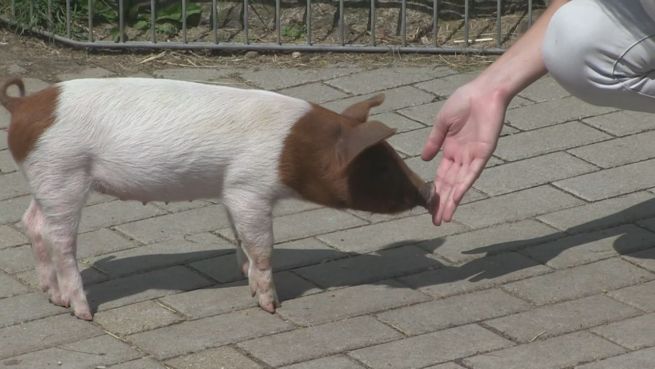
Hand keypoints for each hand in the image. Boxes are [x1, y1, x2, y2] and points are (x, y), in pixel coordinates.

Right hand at [421, 82, 507, 224]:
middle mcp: (461, 157)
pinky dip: (464, 186)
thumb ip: (433, 142)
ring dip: (452, 201)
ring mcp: (472, 156)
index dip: (435, 192)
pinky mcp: (483, 153)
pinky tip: (457, 198)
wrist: (484, 91)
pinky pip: (472, 173)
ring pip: (460, 184)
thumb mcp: (441, 123)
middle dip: (442, 203)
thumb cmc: (464, 101)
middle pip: (450, 185)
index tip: (429, 207)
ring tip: (445, 217)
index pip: (442, 176)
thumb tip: (424, 159)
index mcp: (451, 150)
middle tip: (436, 222)